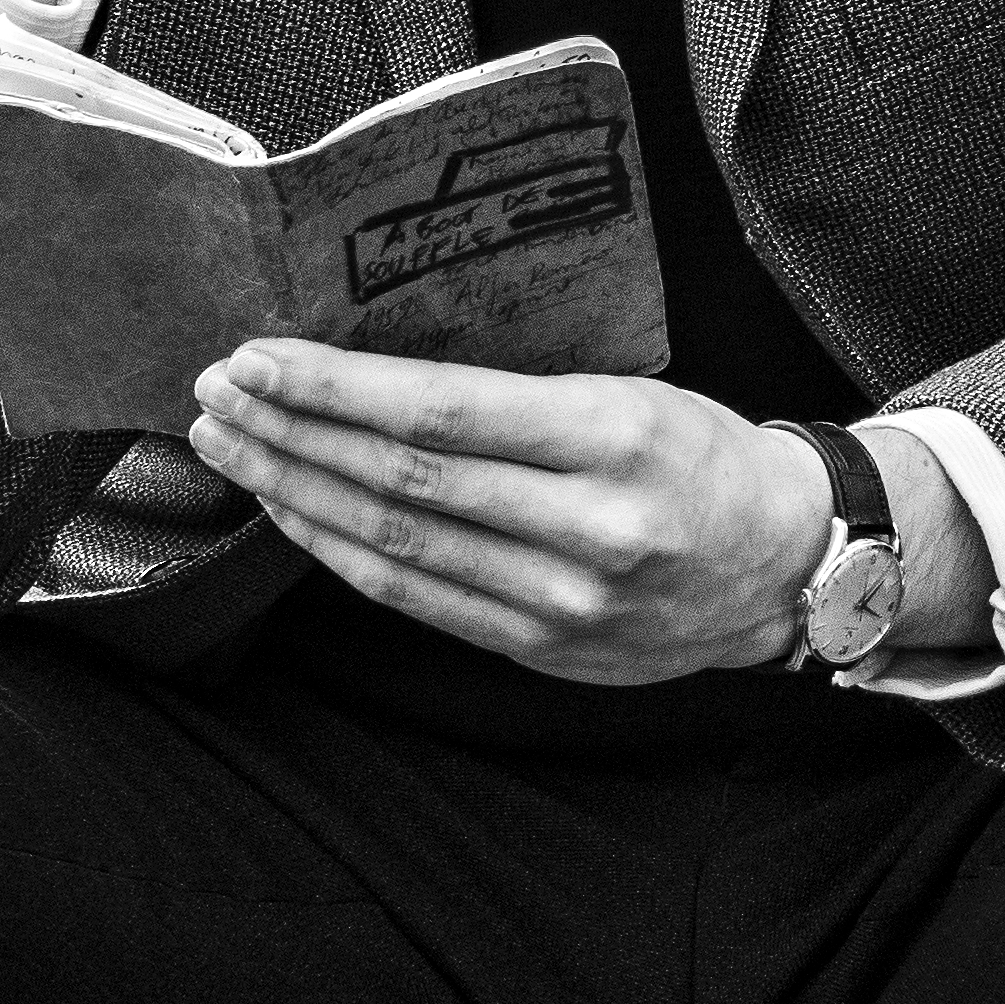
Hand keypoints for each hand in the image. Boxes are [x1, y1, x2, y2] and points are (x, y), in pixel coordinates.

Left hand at [186, 343, 846, 683]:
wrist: (786, 567)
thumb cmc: (703, 456)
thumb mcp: (634, 393)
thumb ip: (521, 395)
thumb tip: (377, 370)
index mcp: (616, 436)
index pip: (442, 410)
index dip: (336, 388)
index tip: (261, 356)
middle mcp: (586, 526)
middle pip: (401, 478)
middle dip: (291, 432)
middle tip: (218, 393)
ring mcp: (558, 599)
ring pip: (393, 542)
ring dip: (294, 491)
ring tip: (231, 446)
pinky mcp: (537, 647)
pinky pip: (413, 596)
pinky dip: (337, 552)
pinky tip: (291, 512)